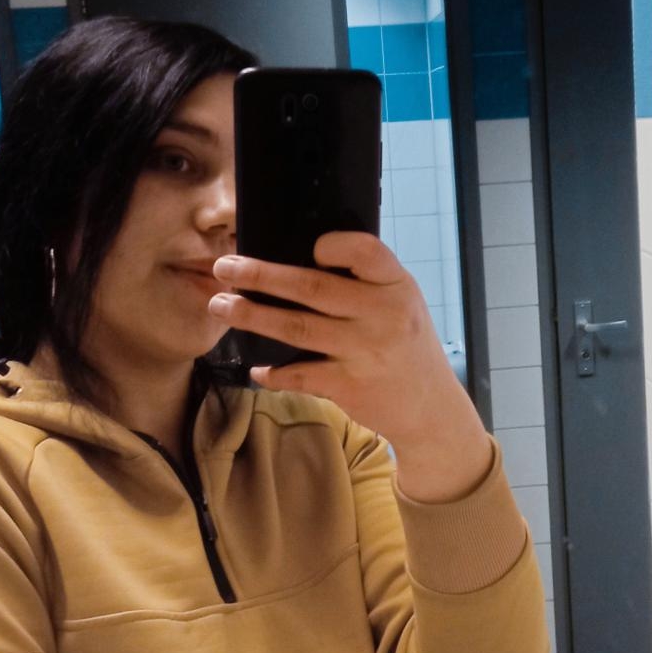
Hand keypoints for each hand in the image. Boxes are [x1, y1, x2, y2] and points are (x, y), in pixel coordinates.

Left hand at [211, 235, 492, 497]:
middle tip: (223, 267)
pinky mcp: (349, 385)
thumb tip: (301, 258)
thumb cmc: (405, 344)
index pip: (366, 251)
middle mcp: (381, 314)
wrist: (431, 406)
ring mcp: (364, 351)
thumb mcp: (400, 302)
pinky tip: (257, 369)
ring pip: (297, 328)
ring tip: (220, 306)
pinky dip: (275, 373)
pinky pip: (300, 375)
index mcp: (395, 285)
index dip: (335, 245)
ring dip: (252, 316)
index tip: (309, 247)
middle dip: (261, 275)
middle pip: (312, 287)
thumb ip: (365, 281)